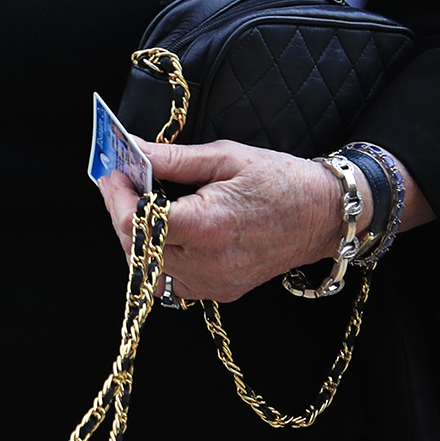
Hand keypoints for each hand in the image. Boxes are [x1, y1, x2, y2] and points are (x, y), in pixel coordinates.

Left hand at [97, 140, 348, 303]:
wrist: (323, 216)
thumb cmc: (280, 181)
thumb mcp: (226, 157)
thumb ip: (174, 159)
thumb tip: (135, 149)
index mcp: (207, 226)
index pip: (136, 224)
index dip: (117, 197)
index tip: (116, 174)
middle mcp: (207, 263)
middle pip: (135, 247)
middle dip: (121, 213)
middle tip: (123, 184)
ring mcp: (213, 283)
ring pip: (149, 269)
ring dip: (136, 238)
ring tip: (142, 206)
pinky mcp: (220, 291)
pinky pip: (172, 281)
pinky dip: (159, 257)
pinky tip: (166, 231)